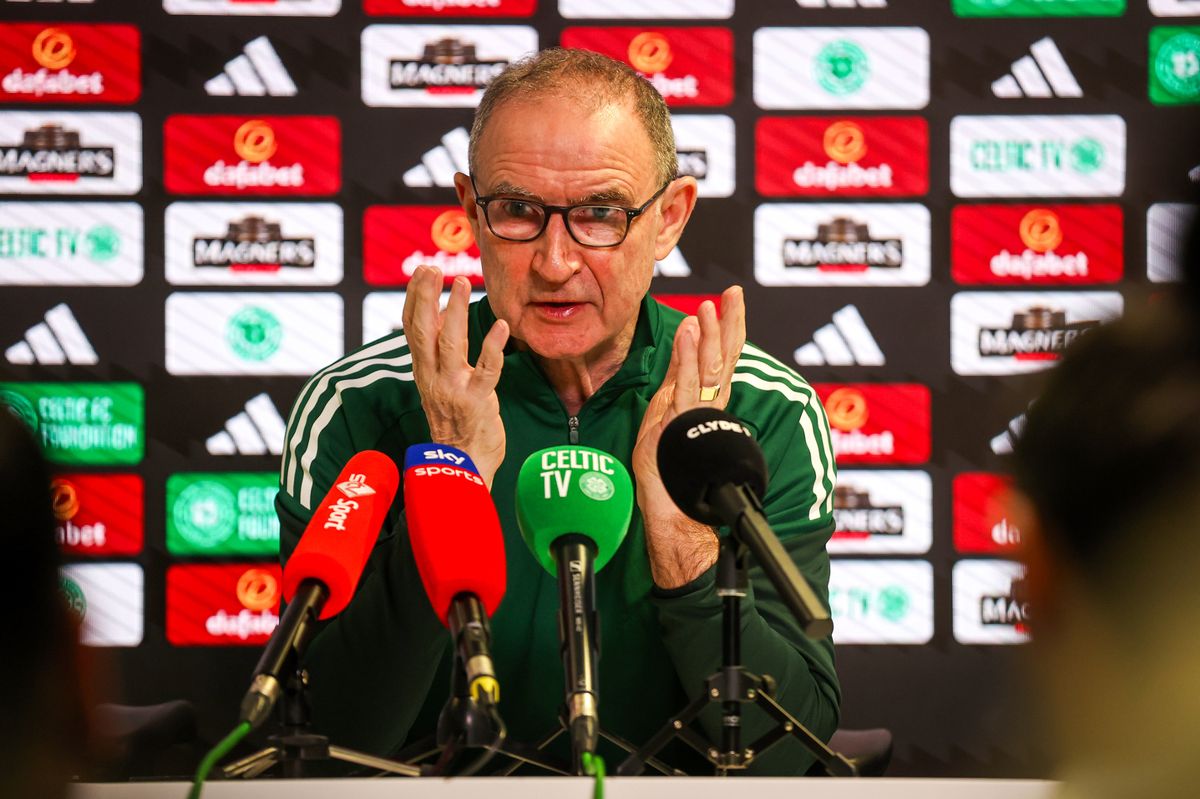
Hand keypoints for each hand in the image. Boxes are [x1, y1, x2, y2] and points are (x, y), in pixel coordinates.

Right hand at [401, 266, 509, 487]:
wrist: (462, 465)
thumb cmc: (455, 423)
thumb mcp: (439, 384)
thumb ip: (438, 352)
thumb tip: (440, 315)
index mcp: (423, 371)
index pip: (412, 328)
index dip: (415, 299)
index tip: (421, 272)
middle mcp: (433, 377)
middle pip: (423, 331)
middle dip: (426, 298)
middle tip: (432, 270)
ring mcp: (453, 388)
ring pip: (450, 344)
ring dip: (456, 312)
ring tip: (462, 283)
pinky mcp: (477, 401)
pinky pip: (486, 370)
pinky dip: (493, 347)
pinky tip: (502, 326)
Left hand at [633, 286, 746, 588]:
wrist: (674, 522)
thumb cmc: (667, 486)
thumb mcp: (661, 431)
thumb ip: (670, 402)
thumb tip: (672, 376)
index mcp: (703, 411)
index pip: (719, 364)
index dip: (728, 333)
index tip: (730, 302)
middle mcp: (707, 412)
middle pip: (724, 361)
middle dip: (730, 325)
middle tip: (731, 295)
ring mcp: (697, 419)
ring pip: (708, 369)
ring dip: (709, 335)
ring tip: (708, 307)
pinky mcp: (682, 427)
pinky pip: (686, 386)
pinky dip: (688, 356)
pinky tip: (691, 332)